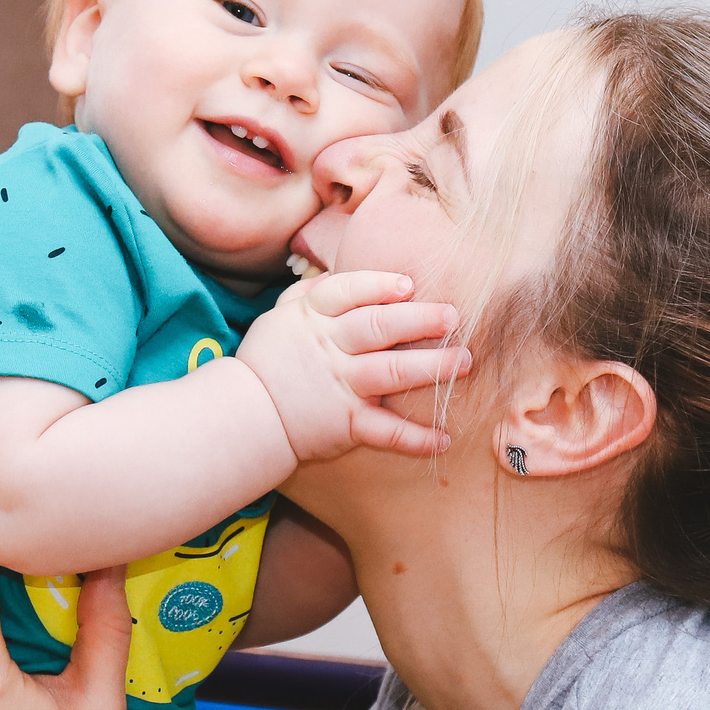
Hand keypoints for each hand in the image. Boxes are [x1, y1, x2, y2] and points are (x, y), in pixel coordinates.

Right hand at [235, 271, 471, 460]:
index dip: (379, 287)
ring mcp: (341, 387)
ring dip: (432, 368)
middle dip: (419, 320)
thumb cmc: (267, 361)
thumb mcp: (279, 317)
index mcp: (314, 318)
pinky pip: (386, 432)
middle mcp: (331, 349)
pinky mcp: (347, 425)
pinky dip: (416, 438)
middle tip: (453, 317)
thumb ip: (310, 293)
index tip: (408, 285)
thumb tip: (335, 270)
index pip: (348, 292)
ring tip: (464, 362)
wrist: (244, 416)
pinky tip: (444, 439)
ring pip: (392, 372)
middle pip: (378, 328)